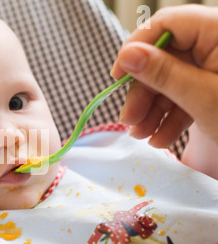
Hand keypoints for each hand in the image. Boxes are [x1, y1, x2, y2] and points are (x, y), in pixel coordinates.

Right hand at [110, 4, 217, 146]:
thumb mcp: (203, 98)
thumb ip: (163, 74)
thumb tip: (127, 55)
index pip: (165, 25)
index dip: (136, 49)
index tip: (117, 77)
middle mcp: (216, 43)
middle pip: (164, 57)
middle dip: (144, 93)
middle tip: (129, 122)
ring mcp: (216, 65)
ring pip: (172, 79)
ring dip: (153, 110)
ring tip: (143, 136)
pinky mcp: (216, 85)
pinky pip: (186, 93)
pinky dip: (171, 116)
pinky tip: (161, 137)